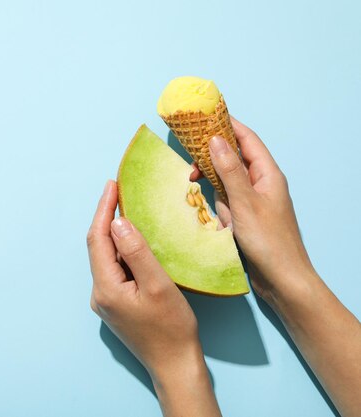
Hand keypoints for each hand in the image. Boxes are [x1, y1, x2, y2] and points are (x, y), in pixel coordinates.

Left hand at [87, 181, 220, 415]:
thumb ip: (137, 252)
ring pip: (106, 257)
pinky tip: (134, 241)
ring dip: (114, 234)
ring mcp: (106, 300)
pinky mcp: (116, 304)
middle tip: (119, 190)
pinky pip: (114, 269)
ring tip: (127, 208)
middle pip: (98, 246)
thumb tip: (118, 222)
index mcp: (105, 287)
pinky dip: (121, 251)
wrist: (174, 365)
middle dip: (106, 217)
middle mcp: (99, 293)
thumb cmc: (171, 328)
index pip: (98, 238)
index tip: (112, 185)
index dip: (103, 209)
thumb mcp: (158, 285)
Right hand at [207, 118, 315, 301]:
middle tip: (190, 157)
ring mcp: (253, 201)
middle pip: (234, 158)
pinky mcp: (245, 217)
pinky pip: (226, 201)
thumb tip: (214, 139)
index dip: (228, 125)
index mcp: (268, 174)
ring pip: (226, 181)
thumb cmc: (268, 241)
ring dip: (214, 185)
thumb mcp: (244, 202)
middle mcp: (261, 183)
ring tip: (199, 188)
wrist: (282, 279)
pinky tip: (211, 212)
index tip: (205, 116)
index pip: (247, 139)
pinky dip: (216, 204)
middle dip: (213, 157)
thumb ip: (229, 170)